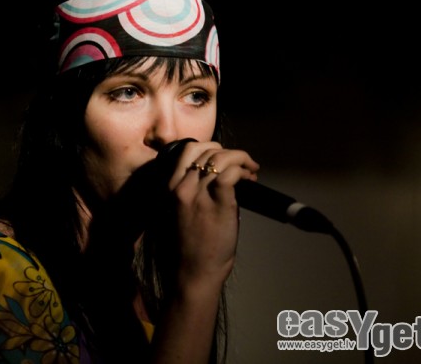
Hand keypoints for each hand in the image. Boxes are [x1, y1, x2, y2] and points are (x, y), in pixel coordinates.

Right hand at [167, 140, 259, 289]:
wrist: (192, 272)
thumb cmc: (189, 247)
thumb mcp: (181, 212)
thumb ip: (192, 192)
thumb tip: (218, 177)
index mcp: (170, 188)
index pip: (187, 151)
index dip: (210, 148)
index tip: (223, 157)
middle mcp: (181, 187)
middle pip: (206, 151)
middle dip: (228, 151)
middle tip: (242, 162)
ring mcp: (198, 195)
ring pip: (220, 158)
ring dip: (240, 158)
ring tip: (250, 170)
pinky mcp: (218, 204)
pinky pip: (231, 173)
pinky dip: (243, 170)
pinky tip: (250, 178)